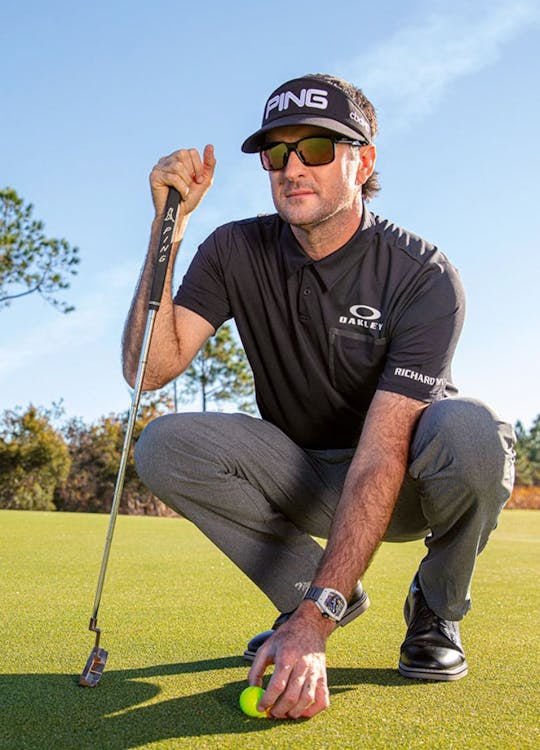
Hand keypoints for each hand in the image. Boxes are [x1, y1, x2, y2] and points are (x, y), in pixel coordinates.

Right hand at [149, 144, 215, 218]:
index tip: (198, 181)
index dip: (198, 167)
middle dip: (191, 173)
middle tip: (190, 186)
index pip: (191, 152)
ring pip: (178, 166)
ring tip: (183, 191)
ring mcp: (159, 167)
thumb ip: (209, 164)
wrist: (179, 215)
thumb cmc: (190, 198)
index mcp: (177, 159)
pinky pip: (172, 177)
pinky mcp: (154, 176)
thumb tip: (210, 145)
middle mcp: (167, 160)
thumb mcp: (204, 180)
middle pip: (183, 154)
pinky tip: (179, 194)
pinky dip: (181, 188)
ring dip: (185, 183)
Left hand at [247, 605, 334, 719]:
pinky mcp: (323, 677)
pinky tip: (301, 711)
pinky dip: (312, 711)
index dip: (267, 700)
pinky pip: (322, 700)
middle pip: (291, 696)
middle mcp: (303, 665)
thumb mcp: (267, 647)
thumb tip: (251, 690)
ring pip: (306, 700)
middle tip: (270, 713)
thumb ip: (256, 669)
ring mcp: (315, 672)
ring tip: (283, 713)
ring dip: (293, 713)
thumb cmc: (286, 637)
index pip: (277, 685)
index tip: (260, 707)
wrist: (310, 626)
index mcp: (287, 656)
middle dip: (278, 710)